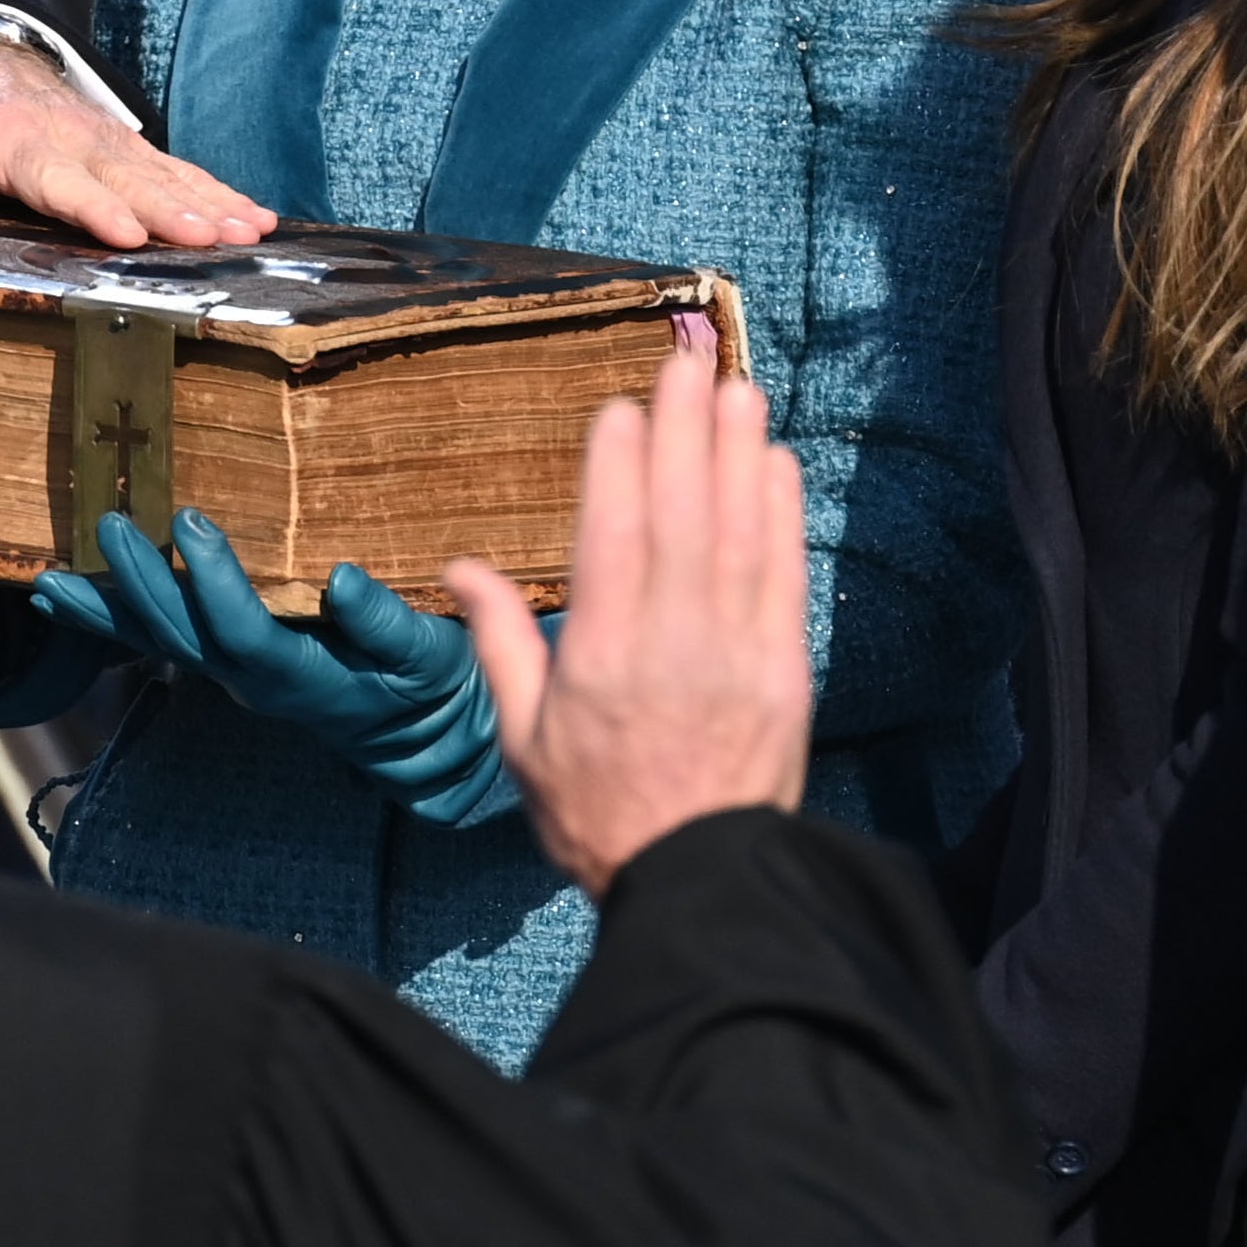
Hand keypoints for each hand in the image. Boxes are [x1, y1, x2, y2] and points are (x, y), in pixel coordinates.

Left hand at [0, 30, 269, 249]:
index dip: (91, 204)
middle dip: (168, 207)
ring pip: (159, 171)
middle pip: (122, 175)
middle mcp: (68, 134)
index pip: (53, 176)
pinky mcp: (126, 148)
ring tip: (248, 231)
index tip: (126, 233)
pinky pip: (176, 169)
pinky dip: (217, 191)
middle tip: (211, 237)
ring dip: (206, 201)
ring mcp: (103, 139)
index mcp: (10, 137)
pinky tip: (255, 217)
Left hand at [35, 511, 512, 823]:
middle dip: (143, 583)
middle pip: (186, 637)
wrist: (426, 736)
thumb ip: (386, 626)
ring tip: (51, 579)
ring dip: (104, 610)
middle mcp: (256, 682)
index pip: (247, 634)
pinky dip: (110, 617)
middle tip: (111, 525)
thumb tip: (342, 580)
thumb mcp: (430, 656)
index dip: (215, 583)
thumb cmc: (434, 686)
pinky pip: (160, 638)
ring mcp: (236, 674)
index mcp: (306, 679)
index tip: (190, 524)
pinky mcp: (229, 661)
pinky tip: (67, 593)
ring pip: (159, 641)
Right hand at [446, 345, 811, 894]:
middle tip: (688, 363)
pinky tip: (774, 464)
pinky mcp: (786, 670)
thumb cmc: (599, 814)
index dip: (620, 466)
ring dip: (738, 453)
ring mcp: (736, 653)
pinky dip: (782, 513)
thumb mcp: (523, 741)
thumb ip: (500, 646)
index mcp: (600, 658)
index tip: (622, 407)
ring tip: (737, 389)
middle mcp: (671, 644)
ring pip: (738, 532)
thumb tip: (460, 571)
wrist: (700, 882)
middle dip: (685, 431)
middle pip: (680, 515)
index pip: (612, 539)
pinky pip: (785, 574)